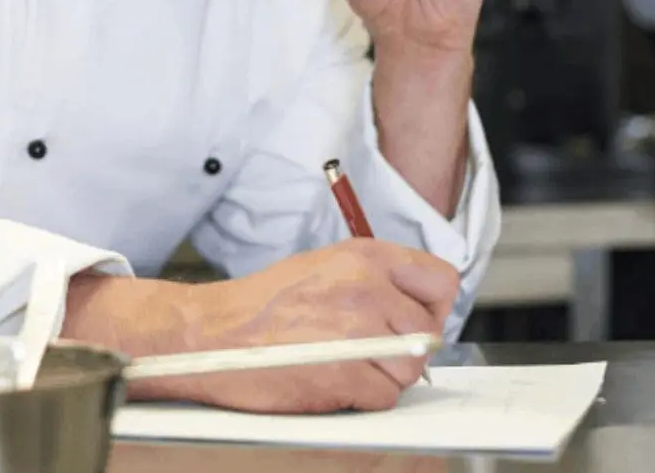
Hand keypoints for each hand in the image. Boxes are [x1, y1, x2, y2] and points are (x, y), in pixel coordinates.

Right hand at [156, 239, 458, 413]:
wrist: (213, 334)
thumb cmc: (261, 305)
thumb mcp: (323, 266)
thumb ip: (374, 280)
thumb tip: (414, 308)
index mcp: (365, 257)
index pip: (441, 280)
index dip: (432, 307)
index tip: (412, 320)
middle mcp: (368, 288)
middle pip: (427, 335)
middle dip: (403, 350)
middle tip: (365, 349)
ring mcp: (358, 331)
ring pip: (409, 370)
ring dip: (382, 376)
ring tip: (341, 363)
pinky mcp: (346, 373)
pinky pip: (384, 397)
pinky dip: (362, 397)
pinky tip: (330, 379)